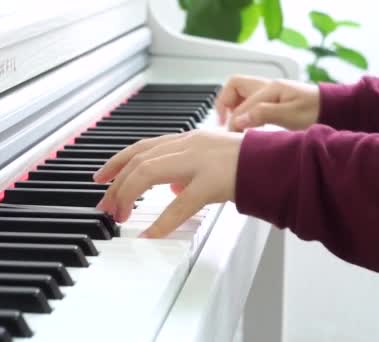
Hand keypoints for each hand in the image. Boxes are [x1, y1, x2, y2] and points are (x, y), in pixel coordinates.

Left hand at [93, 130, 242, 237]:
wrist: (277, 162)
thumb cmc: (249, 163)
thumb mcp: (212, 159)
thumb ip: (189, 170)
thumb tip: (172, 188)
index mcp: (188, 139)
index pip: (142, 147)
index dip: (116, 162)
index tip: (101, 178)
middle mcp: (189, 145)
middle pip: (138, 159)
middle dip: (116, 183)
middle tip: (106, 205)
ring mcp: (199, 162)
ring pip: (148, 172)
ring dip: (128, 195)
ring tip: (120, 216)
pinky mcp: (212, 182)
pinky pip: (179, 205)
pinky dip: (161, 222)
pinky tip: (150, 234)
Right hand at [215, 75, 320, 130]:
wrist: (334, 108)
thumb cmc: (317, 111)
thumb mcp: (291, 115)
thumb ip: (263, 114)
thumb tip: (239, 119)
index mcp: (270, 88)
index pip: (240, 104)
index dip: (233, 121)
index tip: (232, 136)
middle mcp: (267, 86)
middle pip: (234, 85)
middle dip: (224, 102)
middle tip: (223, 122)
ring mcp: (269, 91)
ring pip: (240, 92)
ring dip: (232, 106)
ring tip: (233, 123)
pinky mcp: (272, 99)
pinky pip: (248, 99)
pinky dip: (242, 109)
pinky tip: (247, 123)